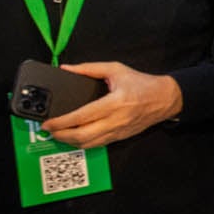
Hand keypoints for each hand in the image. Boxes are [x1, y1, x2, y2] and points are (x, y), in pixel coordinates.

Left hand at [40, 62, 183, 148]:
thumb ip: (89, 68)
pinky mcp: (120, 137)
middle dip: (61, 135)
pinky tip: (74, 138)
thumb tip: (67, 69)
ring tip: (58, 134)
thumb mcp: (116, 69)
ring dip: (70, 142)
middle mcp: (116, 120)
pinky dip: (83, 143)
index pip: (82, 116)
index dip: (62, 122)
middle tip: (48, 130)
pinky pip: (98, 144)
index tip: (48, 122)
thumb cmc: (142, 84)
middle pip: (82, 135)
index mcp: (114, 102)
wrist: (165, 98)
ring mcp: (119, 131)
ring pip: (89, 143)